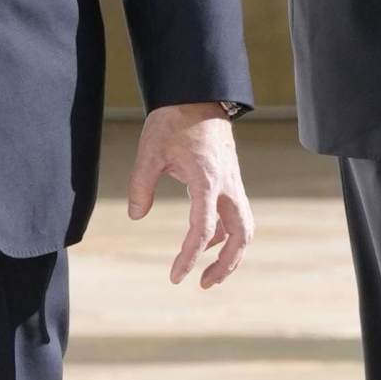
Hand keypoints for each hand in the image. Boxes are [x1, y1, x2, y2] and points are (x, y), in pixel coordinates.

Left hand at [125, 104, 253, 288]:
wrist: (198, 95)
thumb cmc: (173, 121)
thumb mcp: (149, 152)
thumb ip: (140, 186)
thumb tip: (136, 215)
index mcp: (207, 180)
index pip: (203, 230)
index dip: (189, 257)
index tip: (175, 276)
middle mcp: (227, 185)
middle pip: (240, 236)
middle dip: (226, 265)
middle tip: (204, 284)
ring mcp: (233, 183)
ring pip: (244, 228)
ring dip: (231, 254)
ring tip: (209, 274)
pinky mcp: (232, 180)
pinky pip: (235, 215)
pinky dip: (224, 234)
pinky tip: (205, 242)